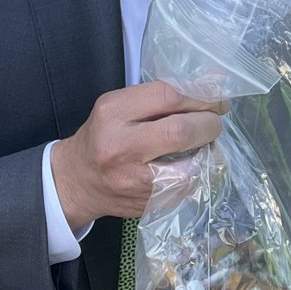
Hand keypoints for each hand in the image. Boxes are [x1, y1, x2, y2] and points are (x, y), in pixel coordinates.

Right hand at [51, 82, 228, 230]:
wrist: (75, 181)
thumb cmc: (104, 135)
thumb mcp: (120, 106)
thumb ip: (160, 97)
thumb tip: (210, 86)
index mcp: (113, 111)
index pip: (169, 96)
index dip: (201, 95)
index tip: (215, 99)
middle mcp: (120, 146)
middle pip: (180, 131)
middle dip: (209, 124)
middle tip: (214, 122)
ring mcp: (132, 180)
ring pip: (188, 168)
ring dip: (208, 153)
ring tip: (207, 144)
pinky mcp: (145, 203)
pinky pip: (186, 188)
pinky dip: (199, 173)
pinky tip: (195, 164)